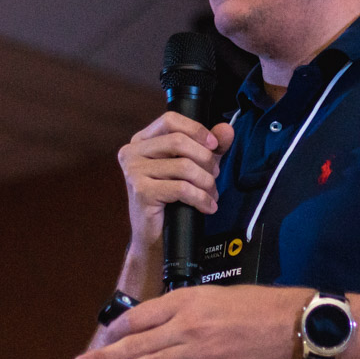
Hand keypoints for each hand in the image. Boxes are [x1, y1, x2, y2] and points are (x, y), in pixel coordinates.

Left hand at [70, 284, 312, 358]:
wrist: (284, 323)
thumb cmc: (250, 304)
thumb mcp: (211, 293)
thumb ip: (182, 306)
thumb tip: (153, 321)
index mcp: (186, 300)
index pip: (140, 315)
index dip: (118, 327)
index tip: (104, 336)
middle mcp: (186, 325)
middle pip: (136, 342)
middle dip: (104, 355)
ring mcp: (197, 351)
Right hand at [118, 112, 234, 260]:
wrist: (156, 238)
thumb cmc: (173, 200)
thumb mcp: (194, 167)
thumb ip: (210, 147)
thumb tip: (227, 129)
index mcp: (141, 141)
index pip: (170, 120)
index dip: (196, 129)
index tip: (214, 145)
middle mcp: (132, 152)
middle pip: (179, 141)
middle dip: (206, 160)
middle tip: (215, 176)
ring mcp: (134, 172)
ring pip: (184, 166)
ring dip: (206, 182)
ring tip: (211, 194)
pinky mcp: (141, 192)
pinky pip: (181, 188)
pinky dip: (201, 198)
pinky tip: (207, 206)